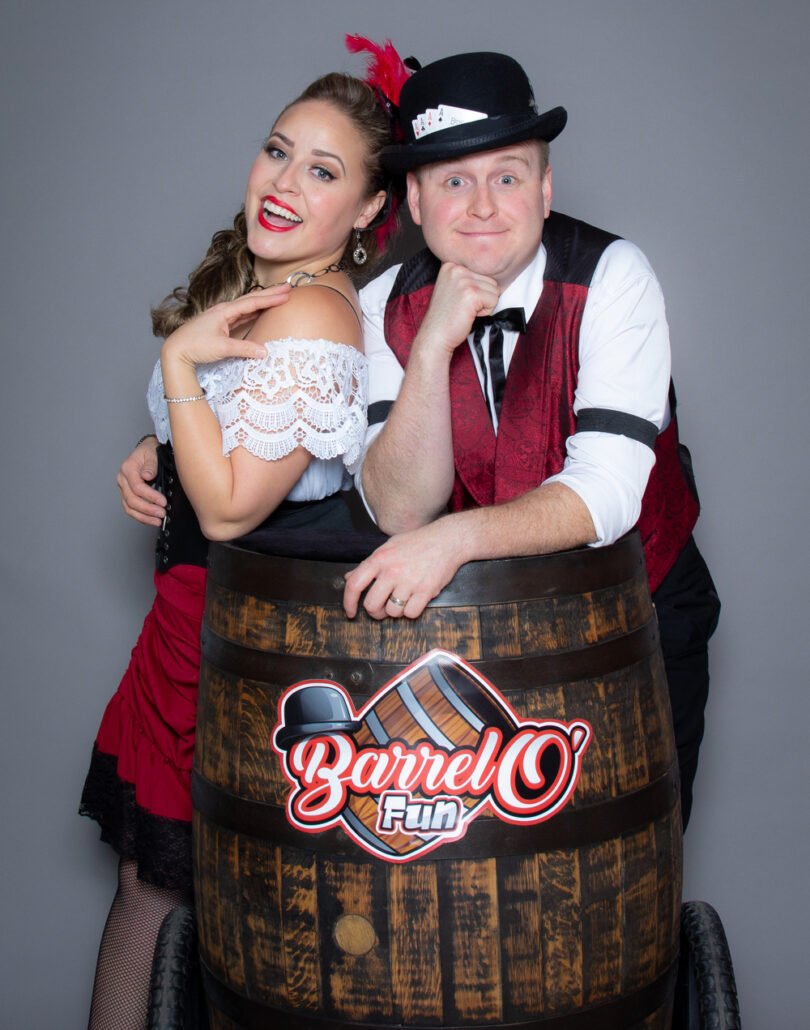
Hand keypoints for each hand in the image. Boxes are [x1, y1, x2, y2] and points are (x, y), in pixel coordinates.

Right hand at [116, 436, 164, 526]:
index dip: (150, 496)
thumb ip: (151, 466)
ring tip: (157, 521)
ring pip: (129, 507)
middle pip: (131, 499)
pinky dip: (140, 516)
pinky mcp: (126, 494)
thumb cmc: (150, 451)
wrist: (147, 450)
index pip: (137, 487)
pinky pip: (130, 508)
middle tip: (161, 513)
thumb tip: (147, 475)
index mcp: (128, 468)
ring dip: (143, 516)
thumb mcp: (153, 454)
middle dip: (147, 509)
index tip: (163, 502)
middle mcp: (122, 479)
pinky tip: (150, 520)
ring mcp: (123, 488)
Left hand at [161, 284, 292, 369]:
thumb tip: (265, 351)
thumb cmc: (196, 346)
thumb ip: (245, 348)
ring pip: (247, 305)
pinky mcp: (220, 324)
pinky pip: (241, 314)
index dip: (270, 298)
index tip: (286, 294)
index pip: (252, 302)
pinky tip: (259, 311)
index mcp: (224, 311)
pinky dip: (253, 311)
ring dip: (262, 301)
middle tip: (287, 288)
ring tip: (278, 296)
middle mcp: (223, 310)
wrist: (176, 350)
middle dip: (270, 293)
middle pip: (251, 299)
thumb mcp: (222, 348)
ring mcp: (221, 317)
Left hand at [342, 519, 465, 619]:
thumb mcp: (389, 547)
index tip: (350, 612)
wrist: (447, 539)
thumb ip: (368, 564)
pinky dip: (412, 611)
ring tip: (403, 599)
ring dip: (396, 610)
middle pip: (371, 605)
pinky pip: (411, 613)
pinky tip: (415, 599)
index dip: (348, 603)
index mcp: (379, 559)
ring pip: (392, 612)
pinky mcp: (425, 591)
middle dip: (375, 612)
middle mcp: (391, 571)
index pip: (354, 585)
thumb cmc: (418, 542)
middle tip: (382, 608)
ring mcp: (409, 582)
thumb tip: (350, 578)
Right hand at [416, 262, 499, 357]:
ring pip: (494, 289)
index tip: (459, 299)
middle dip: (482, 296)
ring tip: (466, 310)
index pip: (481, 271)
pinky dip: (486, 312)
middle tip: (463, 307)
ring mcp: (464, 280)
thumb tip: (494, 273)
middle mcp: (456, 268)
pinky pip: (494, 300)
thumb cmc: (445, 316)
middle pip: (490, 279)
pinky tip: (469, 315)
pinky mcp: (472, 293)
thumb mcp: (452, 287)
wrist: (434, 336)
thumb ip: (468, 277)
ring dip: (484, 304)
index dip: (476, 290)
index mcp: (451, 264)